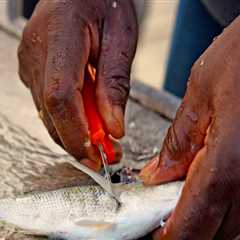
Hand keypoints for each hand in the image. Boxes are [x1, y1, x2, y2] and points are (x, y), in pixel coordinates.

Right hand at [18, 0, 137, 169]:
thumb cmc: (105, 3)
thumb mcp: (121, 40)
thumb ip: (115, 85)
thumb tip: (113, 128)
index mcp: (60, 37)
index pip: (61, 96)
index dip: (77, 132)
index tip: (96, 154)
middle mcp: (36, 53)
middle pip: (52, 112)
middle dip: (78, 141)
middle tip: (105, 157)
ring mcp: (30, 63)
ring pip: (49, 114)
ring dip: (75, 133)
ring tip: (103, 141)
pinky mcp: (34, 71)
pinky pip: (50, 105)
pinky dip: (70, 120)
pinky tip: (89, 121)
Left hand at [141, 16, 239, 238]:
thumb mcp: (201, 92)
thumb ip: (179, 140)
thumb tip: (156, 175)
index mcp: (232, 156)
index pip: (198, 214)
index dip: (174, 233)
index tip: (156, 237)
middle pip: (218, 227)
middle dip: (187, 230)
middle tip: (162, 221)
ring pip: (234, 220)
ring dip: (205, 220)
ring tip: (178, 206)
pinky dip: (222, 204)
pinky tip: (206, 189)